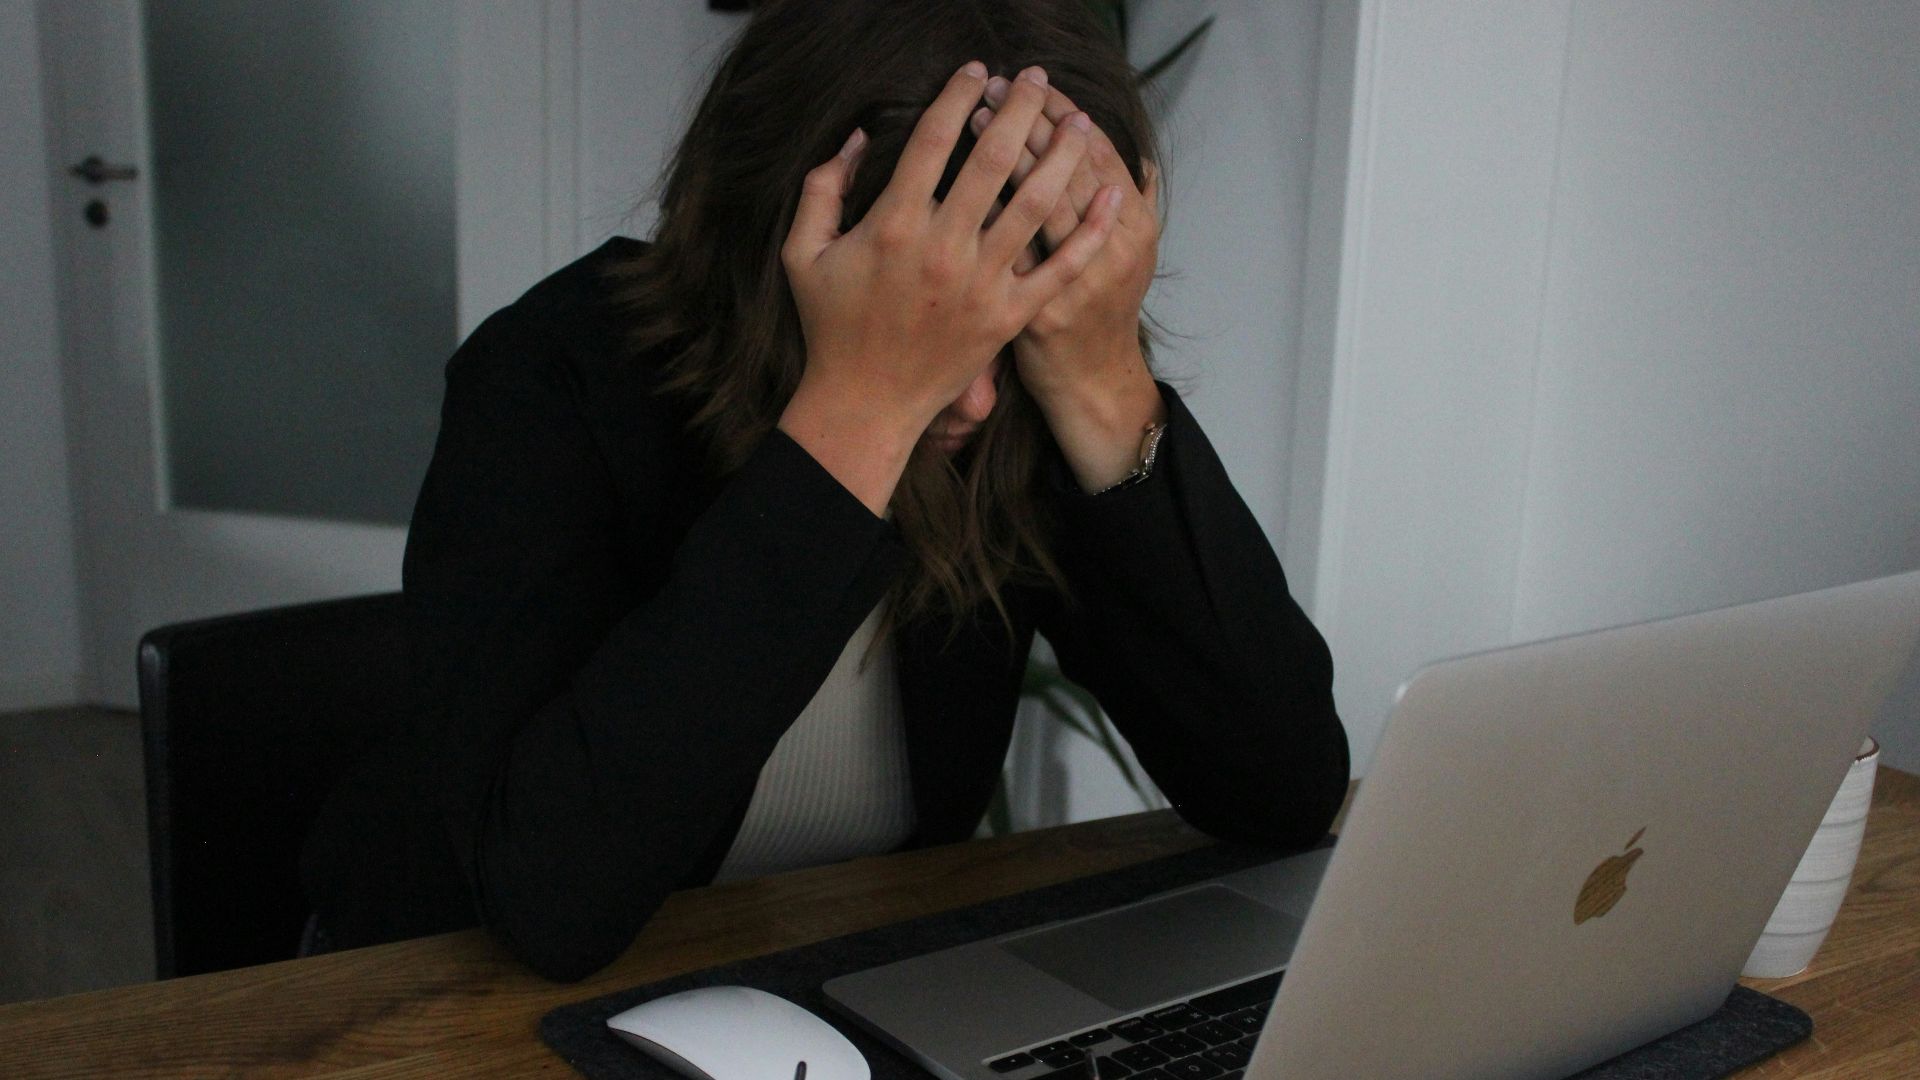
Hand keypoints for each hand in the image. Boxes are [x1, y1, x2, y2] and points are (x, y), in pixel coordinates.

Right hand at [779, 62, 1124, 513]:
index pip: (934, 139)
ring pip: (1035, 204)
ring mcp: (982, 284)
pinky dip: (1092, 231)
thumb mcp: (802, 252)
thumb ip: (822, 188)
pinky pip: (1060, 267)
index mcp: (893, 224)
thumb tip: (856, 138)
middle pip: (994, 159)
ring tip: (1080, 122)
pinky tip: (1112, 195)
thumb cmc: (831, 327)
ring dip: (1062, 155)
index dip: (958, 96)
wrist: (864, 403)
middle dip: (1020, 109)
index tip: (977, 71)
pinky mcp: (1009, 316)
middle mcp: (944, 248)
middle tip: (1036, 78)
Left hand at [974, 80, 1166, 490]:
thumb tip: (1137, 156)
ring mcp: (1072, 283)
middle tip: (996, 87)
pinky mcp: (1031, 310)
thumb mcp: (1132, 253)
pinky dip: (984, 212)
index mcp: (1136, 228)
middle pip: (1066, 167)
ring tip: (974, 118)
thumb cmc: (1101, 308)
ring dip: (1002, 154)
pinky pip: (1004, 249)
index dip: (1064, 112)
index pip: (1098, 151)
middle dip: (1029, 120)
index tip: (1034, 84)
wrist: (1089, 381)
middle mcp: (1112, 251)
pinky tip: (957, 180)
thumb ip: (1133, 203)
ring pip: (1036, 201)